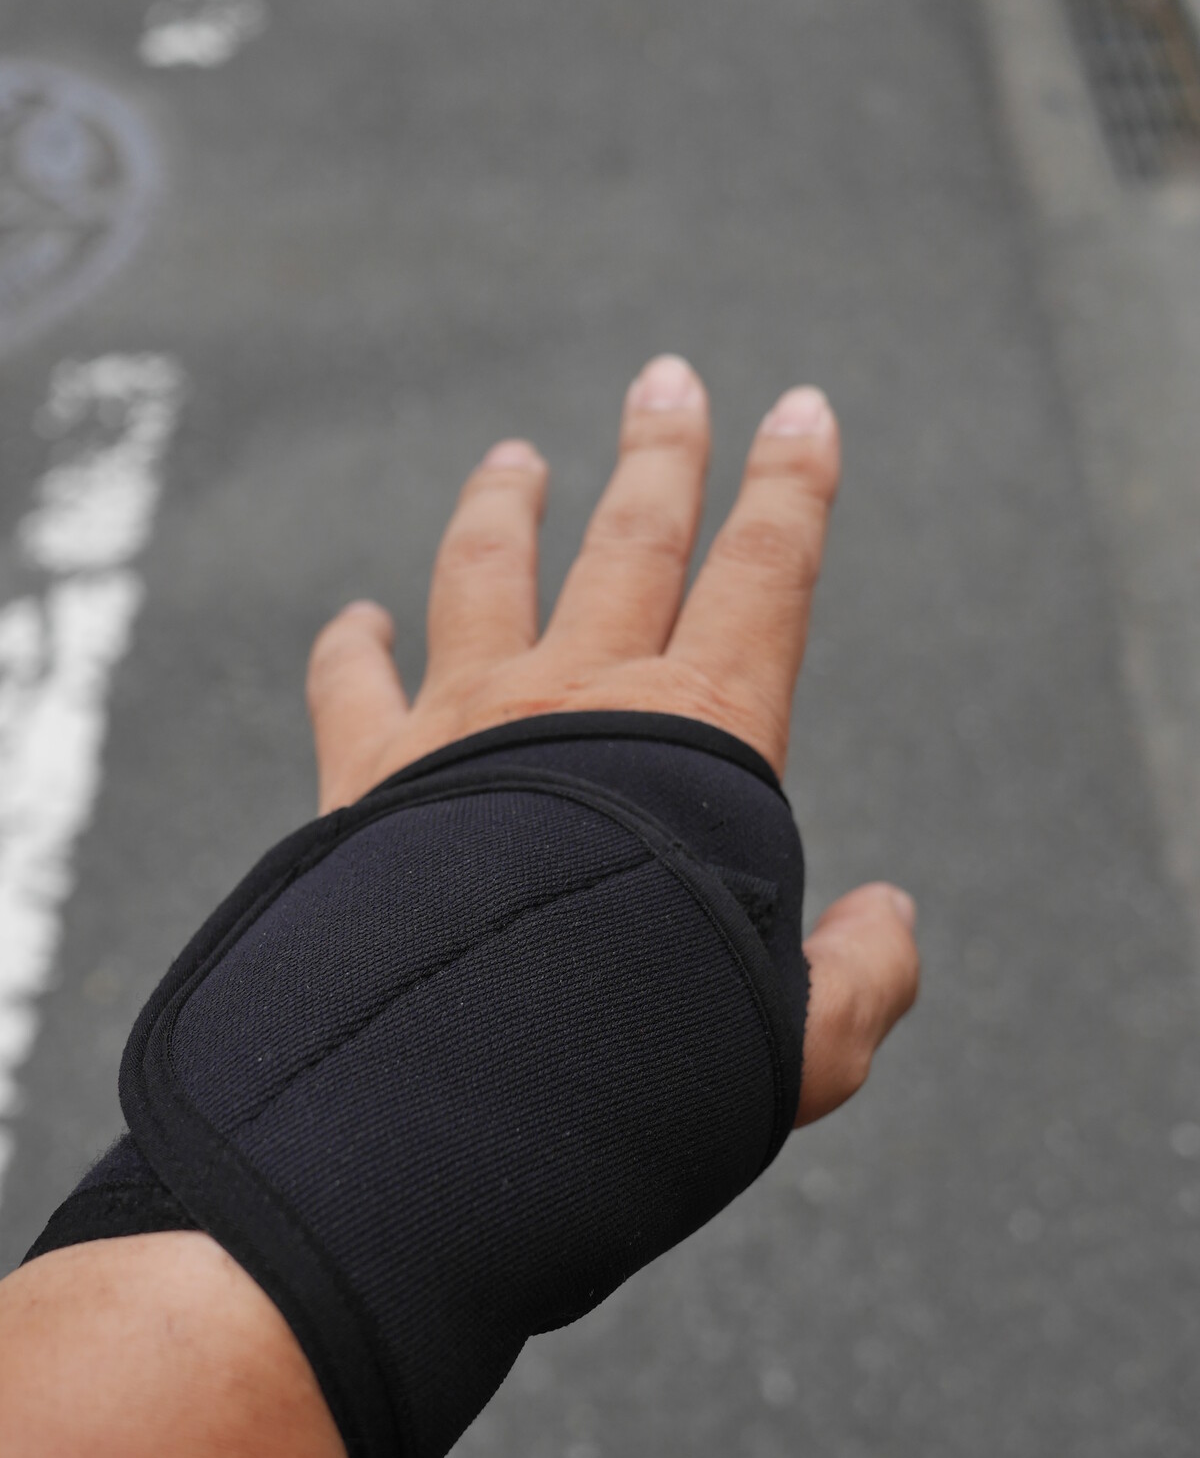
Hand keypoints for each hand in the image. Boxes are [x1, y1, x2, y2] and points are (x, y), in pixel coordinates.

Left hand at [306, 353, 919, 1125]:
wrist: (464, 1077)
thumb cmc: (645, 1055)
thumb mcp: (801, 1040)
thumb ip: (858, 974)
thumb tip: (883, 919)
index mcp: (700, 732)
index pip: (765, 573)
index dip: (794, 486)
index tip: (802, 410)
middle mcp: (579, 695)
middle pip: (631, 538)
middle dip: (662, 453)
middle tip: (667, 380)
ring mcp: (465, 721)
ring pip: (487, 573)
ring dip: (504, 507)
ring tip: (512, 457)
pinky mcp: (368, 773)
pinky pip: (353, 684)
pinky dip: (350, 646)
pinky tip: (354, 620)